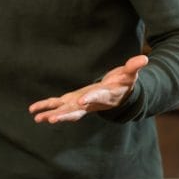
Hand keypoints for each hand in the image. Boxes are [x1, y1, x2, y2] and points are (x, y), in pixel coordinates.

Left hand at [28, 55, 148, 123]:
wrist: (117, 95)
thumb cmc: (124, 84)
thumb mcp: (129, 74)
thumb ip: (134, 67)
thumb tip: (144, 58)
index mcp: (103, 95)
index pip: (96, 97)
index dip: (89, 99)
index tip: (81, 102)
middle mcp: (90, 103)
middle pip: (76, 111)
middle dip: (64, 115)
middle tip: (52, 120)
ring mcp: (79, 103)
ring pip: (64, 110)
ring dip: (52, 114)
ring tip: (38, 119)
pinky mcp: (72, 100)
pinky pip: (57, 104)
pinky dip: (45, 106)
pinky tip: (33, 110)